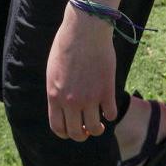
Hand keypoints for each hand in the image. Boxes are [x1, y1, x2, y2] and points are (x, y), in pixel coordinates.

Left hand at [45, 8, 116, 141]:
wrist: (85, 30)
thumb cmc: (68, 44)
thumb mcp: (53, 70)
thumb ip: (57, 90)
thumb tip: (62, 104)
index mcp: (55, 96)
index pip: (58, 128)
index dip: (66, 133)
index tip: (73, 129)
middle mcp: (71, 101)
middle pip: (77, 133)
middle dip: (83, 135)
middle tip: (88, 128)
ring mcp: (89, 97)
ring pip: (95, 128)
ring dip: (97, 128)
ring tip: (100, 122)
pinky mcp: (106, 90)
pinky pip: (111, 114)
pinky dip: (110, 114)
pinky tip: (109, 106)